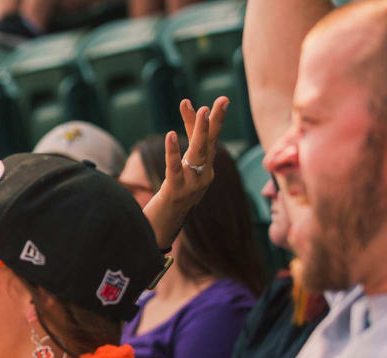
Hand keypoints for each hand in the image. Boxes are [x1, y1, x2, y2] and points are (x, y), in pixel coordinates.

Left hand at [145, 96, 228, 250]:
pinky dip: (173, 152)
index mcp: (206, 169)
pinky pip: (175, 169)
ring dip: (200, 131)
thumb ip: (179, 153)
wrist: (165, 228)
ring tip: (202, 111)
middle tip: (221, 101)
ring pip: (198, 154)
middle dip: (215, 122)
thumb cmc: (172, 198)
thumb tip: (177, 132)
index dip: (210, 121)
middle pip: (210, 145)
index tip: (220, 99)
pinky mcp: (176, 192)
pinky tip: (171, 134)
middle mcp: (203, 176)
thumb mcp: (179, 173)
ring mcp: (192, 185)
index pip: (209, 141)